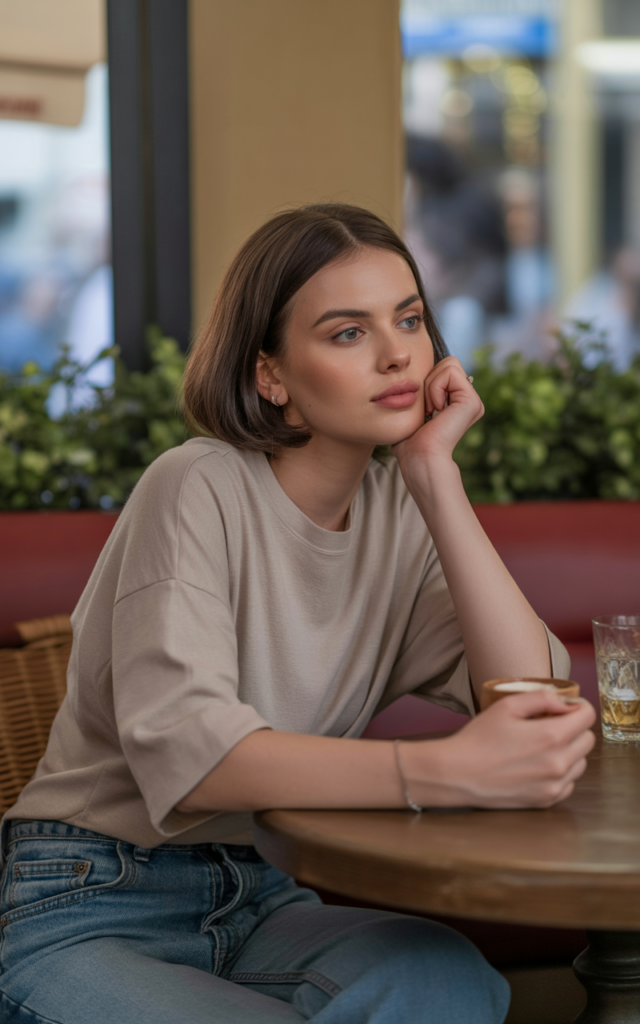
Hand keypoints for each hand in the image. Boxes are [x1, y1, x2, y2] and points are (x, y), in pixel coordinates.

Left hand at [392, 357, 483, 468]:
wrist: (418, 458)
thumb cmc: (409, 442)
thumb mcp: (412, 412)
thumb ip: (416, 395)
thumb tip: (405, 384)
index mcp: (457, 402)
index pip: (441, 368)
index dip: (426, 382)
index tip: (422, 409)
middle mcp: (468, 401)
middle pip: (448, 362)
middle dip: (430, 380)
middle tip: (427, 409)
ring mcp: (473, 401)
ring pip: (449, 364)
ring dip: (431, 385)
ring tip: (431, 411)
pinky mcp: (472, 401)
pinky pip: (449, 372)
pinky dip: (435, 388)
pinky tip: (436, 410)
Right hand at [409, 689, 596, 808]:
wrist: (457, 774)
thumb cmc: (478, 738)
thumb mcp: (506, 706)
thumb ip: (541, 698)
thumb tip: (566, 703)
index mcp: (551, 736)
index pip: (587, 717)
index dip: (578, 706)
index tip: (565, 706)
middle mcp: (559, 763)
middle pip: (587, 739)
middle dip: (574, 728)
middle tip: (550, 724)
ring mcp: (554, 785)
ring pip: (581, 762)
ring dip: (569, 750)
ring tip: (542, 745)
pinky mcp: (546, 800)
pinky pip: (569, 783)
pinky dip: (560, 772)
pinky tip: (538, 765)